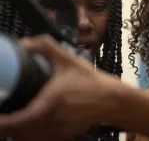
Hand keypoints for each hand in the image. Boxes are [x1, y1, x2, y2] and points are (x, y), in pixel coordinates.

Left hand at [0, 35, 120, 140]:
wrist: (111, 99)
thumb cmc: (90, 81)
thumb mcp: (68, 60)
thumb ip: (46, 47)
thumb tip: (25, 43)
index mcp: (48, 105)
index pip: (14, 123)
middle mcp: (50, 123)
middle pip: (18, 135)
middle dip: (7, 127)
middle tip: (5, 113)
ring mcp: (58, 132)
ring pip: (30, 140)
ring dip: (19, 132)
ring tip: (15, 120)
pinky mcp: (66, 135)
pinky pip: (43, 140)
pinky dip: (33, 135)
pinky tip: (35, 125)